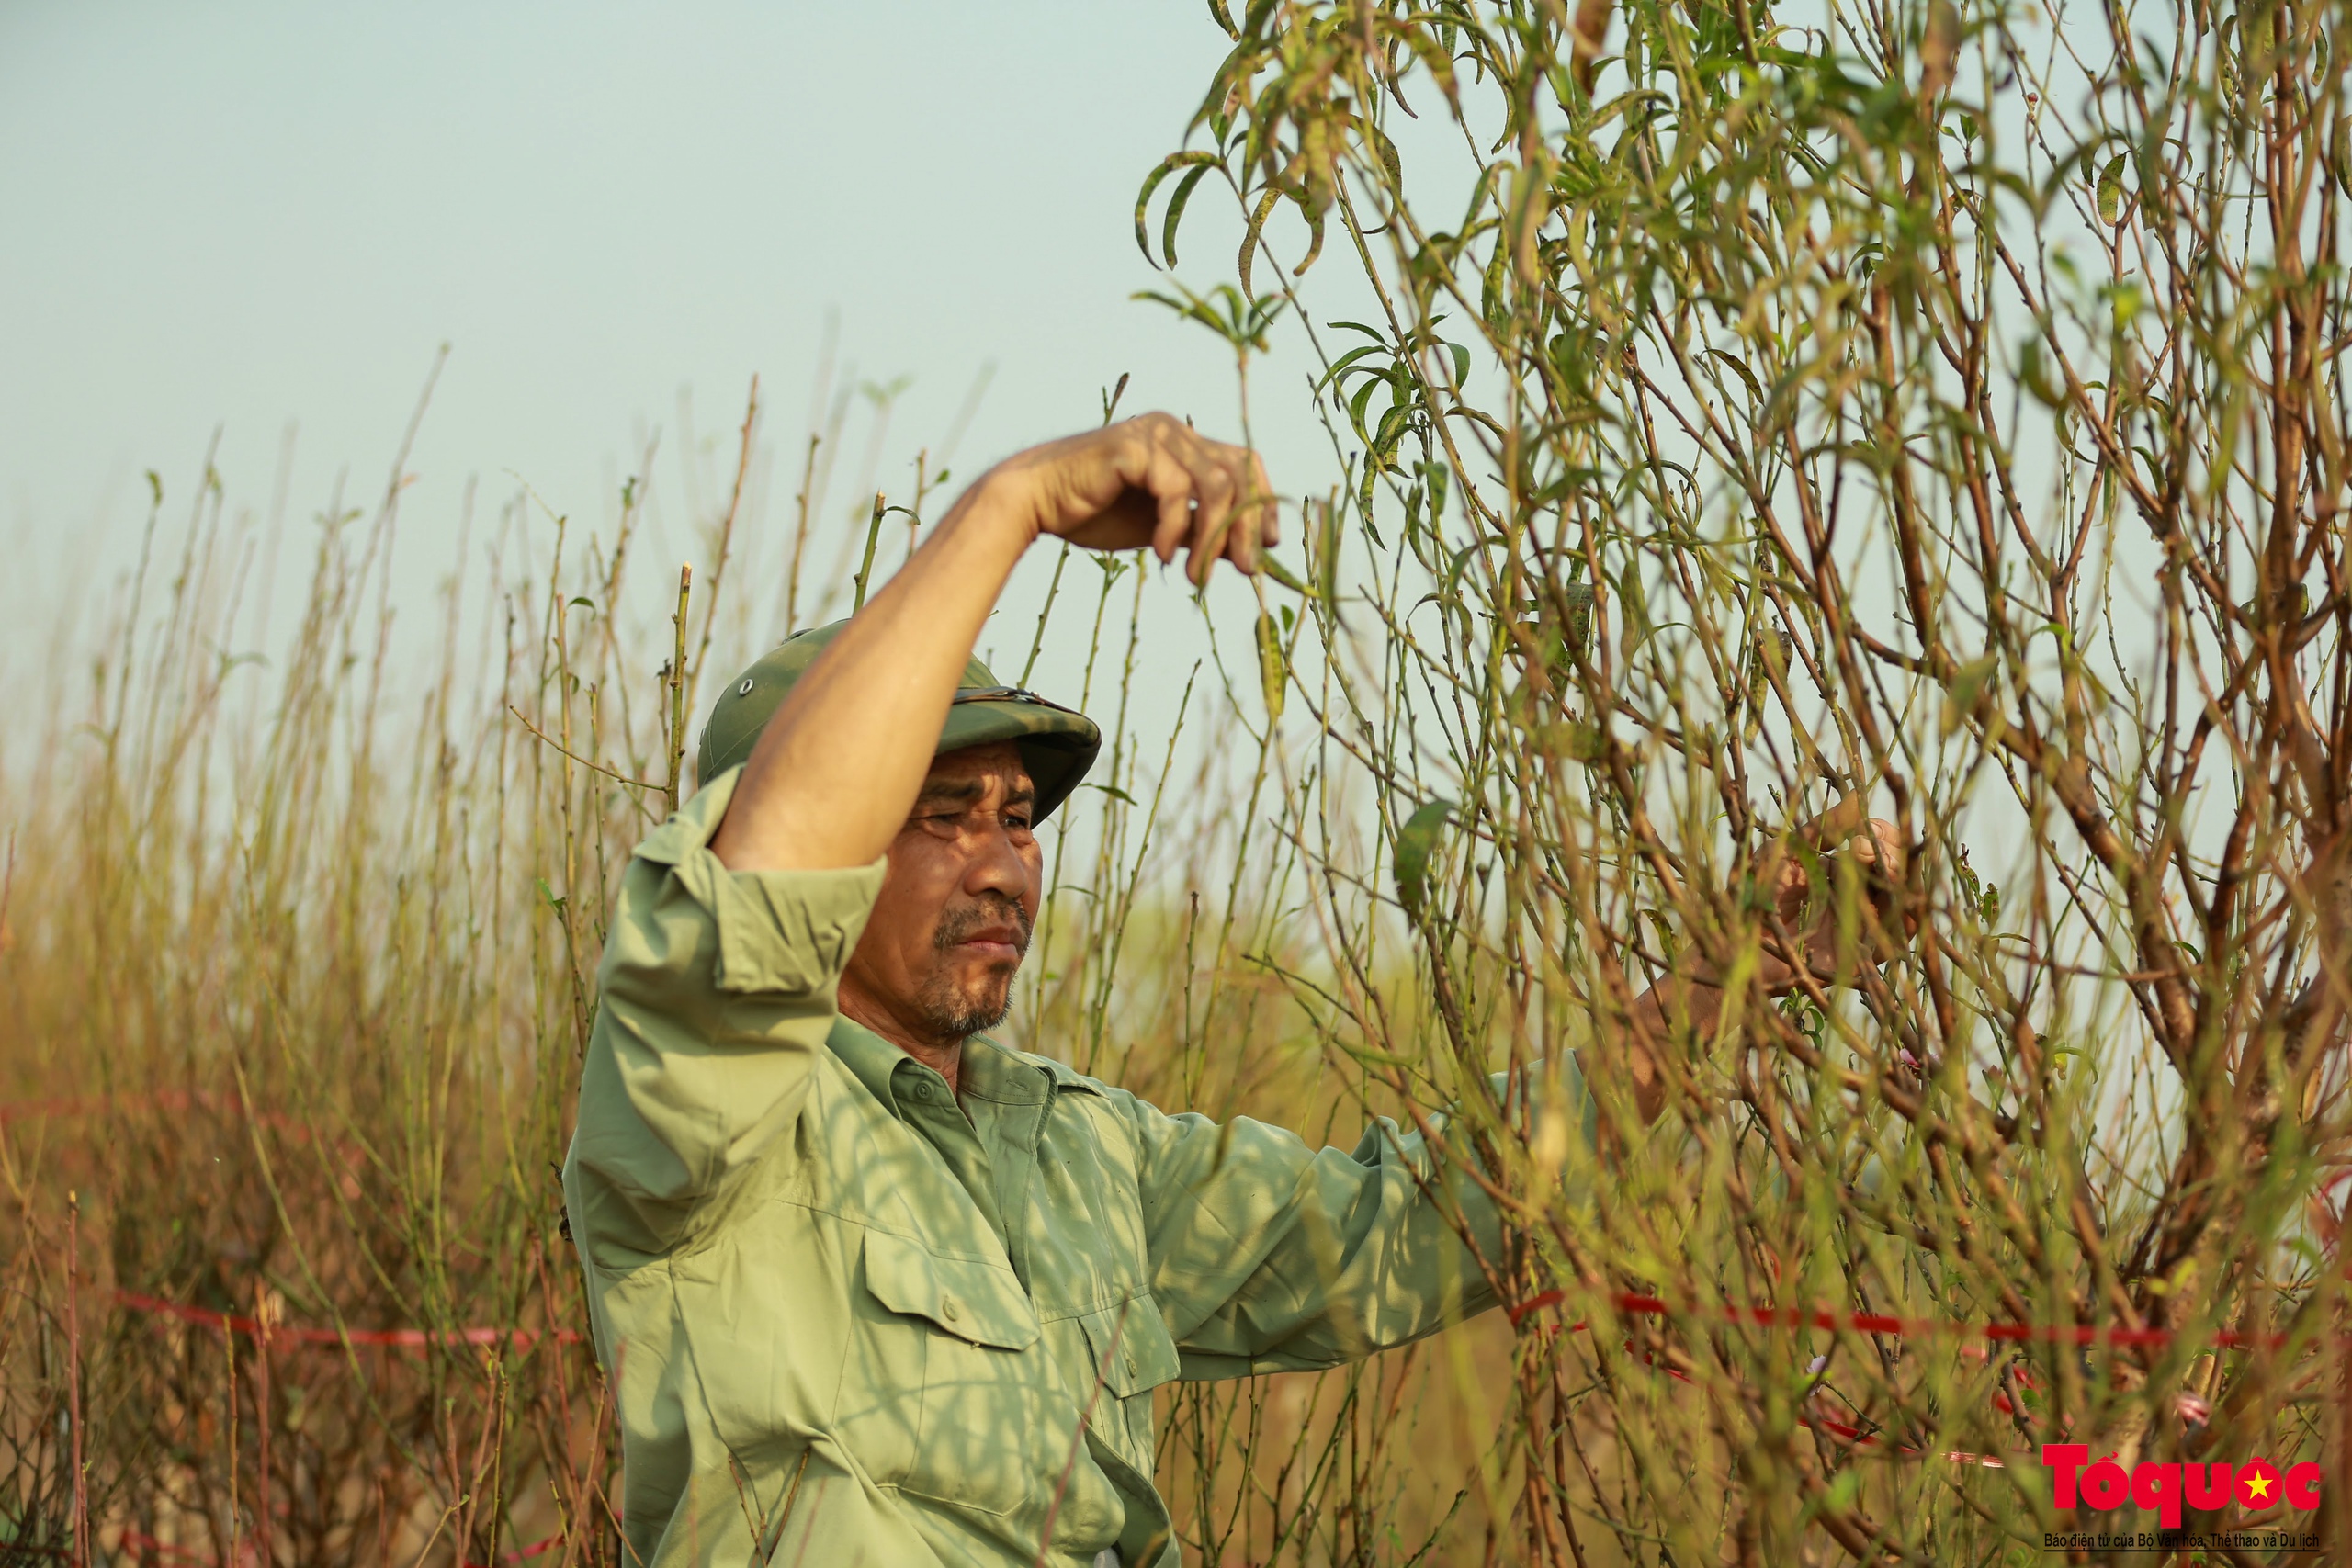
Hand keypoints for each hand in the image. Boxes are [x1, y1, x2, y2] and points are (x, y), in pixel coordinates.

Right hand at [983, 412, 1276, 587]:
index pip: (1245, 464)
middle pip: (1238, 472)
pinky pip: (1175, 490)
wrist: (1038, 502)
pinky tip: (1160, 556)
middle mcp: (1176, 430)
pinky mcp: (1134, 446)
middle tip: (1245, 570)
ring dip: (1212, 536)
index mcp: (1186, 444)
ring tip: (1195, 575)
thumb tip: (1244, 552)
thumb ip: (1199, 530)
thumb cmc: (1096, 513)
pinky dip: (1174, 529)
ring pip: (1215, 483)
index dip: (1263, 503)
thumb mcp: (1162, 529)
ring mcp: (1156, 434)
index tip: (1269, 545)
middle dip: (1246, 526)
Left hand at [1754, 806, 1908, 992]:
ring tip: (1882, 863)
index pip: (1879, 848)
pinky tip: (1892, 890)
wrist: (1735, 941)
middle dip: (1894, 851)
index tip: (1867, 826)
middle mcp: (1855, 898)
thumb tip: (1855, 795)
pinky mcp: (1863, 956)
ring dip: (1900, 876)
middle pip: (1898, 871)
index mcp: (1838, 873)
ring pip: (1904, 898)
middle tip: (1871, 846)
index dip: (1881, 833)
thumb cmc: (1752, 896)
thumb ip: (1822, 828)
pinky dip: (1904, 911)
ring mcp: (1861, 927)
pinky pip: (1897, 935)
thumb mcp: (1785, 852)